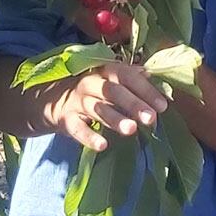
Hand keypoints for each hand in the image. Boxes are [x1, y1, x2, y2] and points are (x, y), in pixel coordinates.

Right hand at [45, 62, 168, 150]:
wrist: (52, 99)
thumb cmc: (93, 91)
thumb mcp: (111, 81)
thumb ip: (133, 81)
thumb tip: (158, 80)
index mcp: (106, 71)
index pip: (127, 76)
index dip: (145, 90)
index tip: (162, 106)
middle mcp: (91, 82)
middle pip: (113, 91)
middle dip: (133, 104)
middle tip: (150, 118)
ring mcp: (77, 100)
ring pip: (97, 109)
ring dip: (115, 119)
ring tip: (131, 129)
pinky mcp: (66, 119)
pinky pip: (78, 128)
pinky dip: (89, 136)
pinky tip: (102, 144)